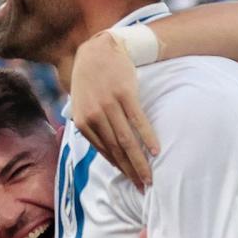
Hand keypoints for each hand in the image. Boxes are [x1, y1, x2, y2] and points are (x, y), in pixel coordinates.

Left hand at [70, 31, 159, 184]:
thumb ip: (90, 126)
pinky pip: (138, 121)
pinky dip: (147, 138)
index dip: (119, 169)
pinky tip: (155, 151)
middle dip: (130, 172)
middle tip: (143, 187)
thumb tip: (106, 152)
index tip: (131, 182)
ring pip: (126, 140)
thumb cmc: (91, 79)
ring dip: (139, 161)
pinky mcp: (125, 94)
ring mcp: (109, 105)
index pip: (104, 152)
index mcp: (82, 121)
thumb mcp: (82, 104)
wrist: (99, 49)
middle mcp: (94, 115)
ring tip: (149, 176)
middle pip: (116, 150)